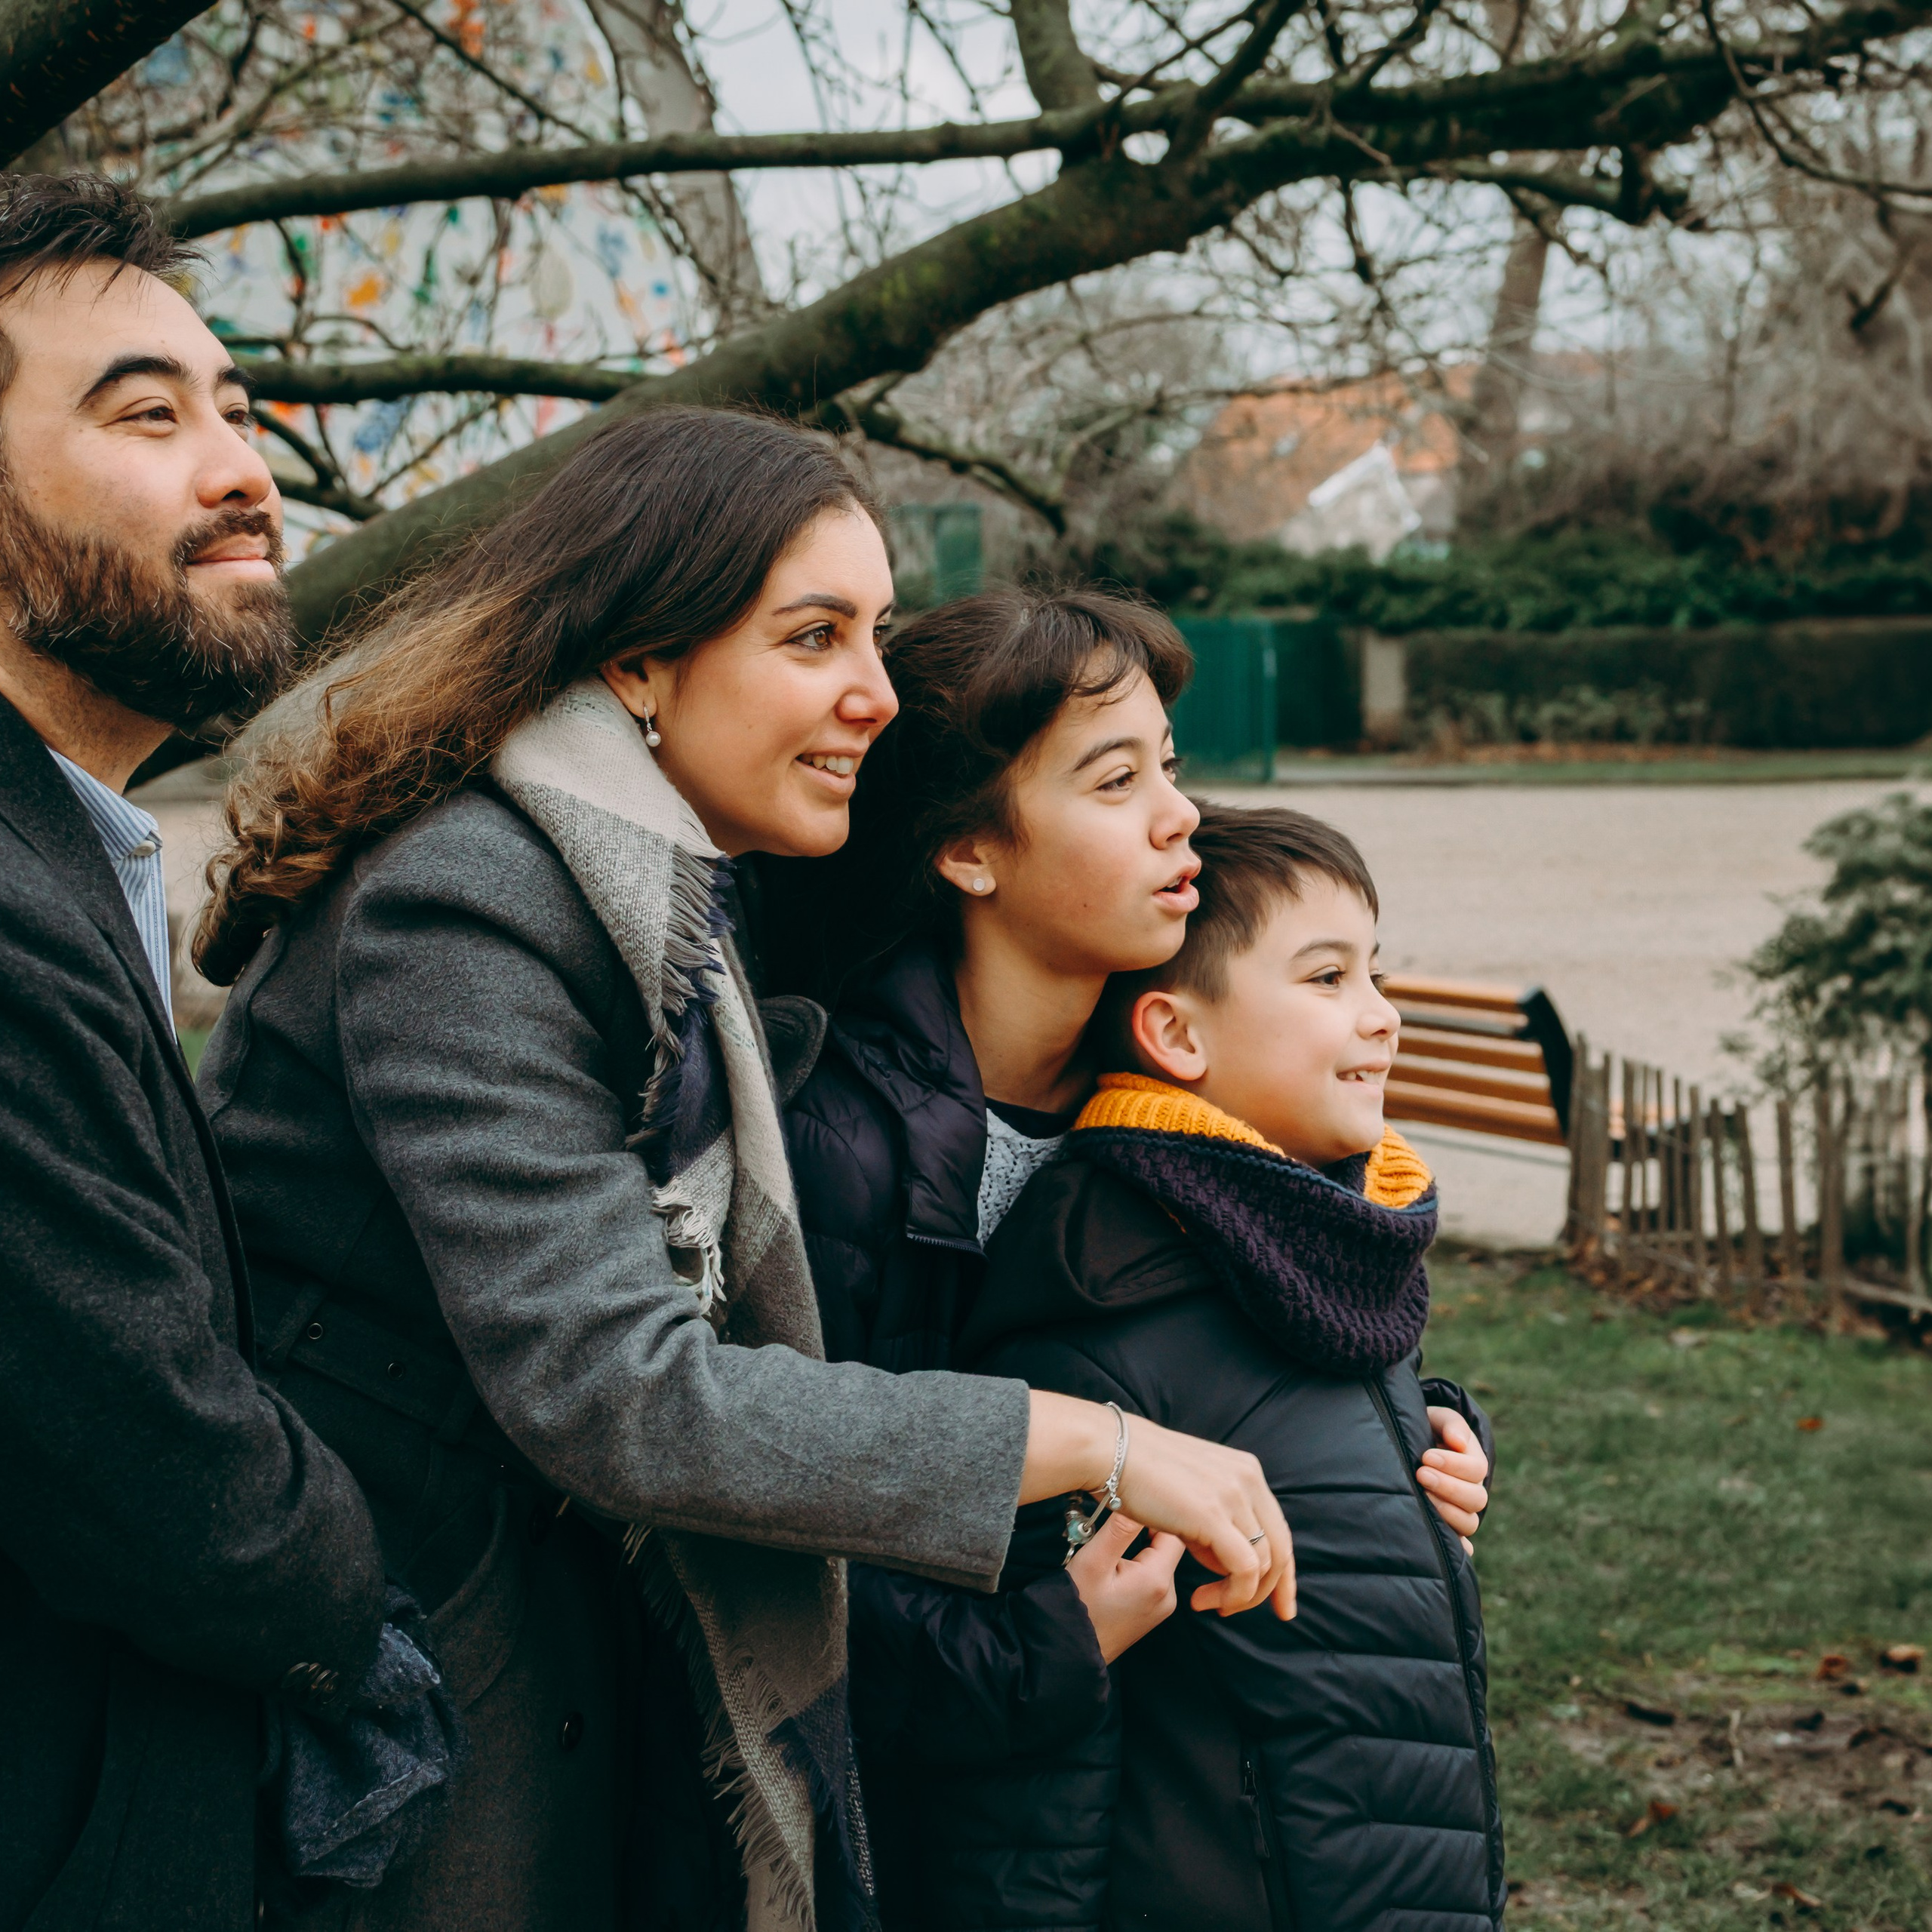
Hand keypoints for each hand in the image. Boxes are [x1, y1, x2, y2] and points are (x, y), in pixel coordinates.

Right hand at [1021, 1393, 1293, 1619]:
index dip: (1283, 1571)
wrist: (1109, 1450)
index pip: (1278, 1529)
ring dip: (1239, 1595)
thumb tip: (1220, 1551)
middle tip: (1263, 1615)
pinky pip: (1245, 1569)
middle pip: (1281, 1548)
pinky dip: (1233, 1593)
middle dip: (1277, 1590)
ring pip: (1265, 1563)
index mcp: (1245, 1471)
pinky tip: (1204, 1599)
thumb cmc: (1136, 1471)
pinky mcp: (1214, 1514)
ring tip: (1207, 1602)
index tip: (1280, 1602)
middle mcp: (1247, 1479)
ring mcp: (1233, 1495)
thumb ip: (1212, 1518)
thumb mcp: (1189, 1492)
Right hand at [1067, 1514, 1182, 1662]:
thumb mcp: (1094, 1561)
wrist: (1069, 1652)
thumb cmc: (1077, 1605)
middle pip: (1168, 1546)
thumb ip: (1120, 1529)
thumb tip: (1139, 1499)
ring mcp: (1162, 1607)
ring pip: (1159, 1560)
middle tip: (1116, 1524)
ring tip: (1112, 1546)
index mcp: (1158, 1579)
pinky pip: (1153, 1577)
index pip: (1174, 1532)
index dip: (1156, 1515)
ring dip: (1140, 1548)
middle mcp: (1169, 1595)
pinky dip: (1139, 1565)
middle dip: (1145, 1532)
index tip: (1134, 1505)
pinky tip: (1116, 1567)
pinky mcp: (1152, 1613)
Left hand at [1420, 1406, 1489, 1553]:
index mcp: (1473, 1463)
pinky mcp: (1447, 1528)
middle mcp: (1471, 1490)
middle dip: (1448, 1486)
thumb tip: (1458, 1442)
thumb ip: (1450, 1424)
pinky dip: (1458, 1548)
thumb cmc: (1425, 1430)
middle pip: (1476, 1499)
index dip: (1454, 1465)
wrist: (1407, 1448)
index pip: (1476, 1470)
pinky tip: (1444, 1546)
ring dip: (1447, 1511)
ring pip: (1469, 1523)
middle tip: (1421, 1474)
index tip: (1427, 1456)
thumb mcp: (1437, 1419)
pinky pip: (1458, 1544)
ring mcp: (1460, 1512)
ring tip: (1423, 1495)